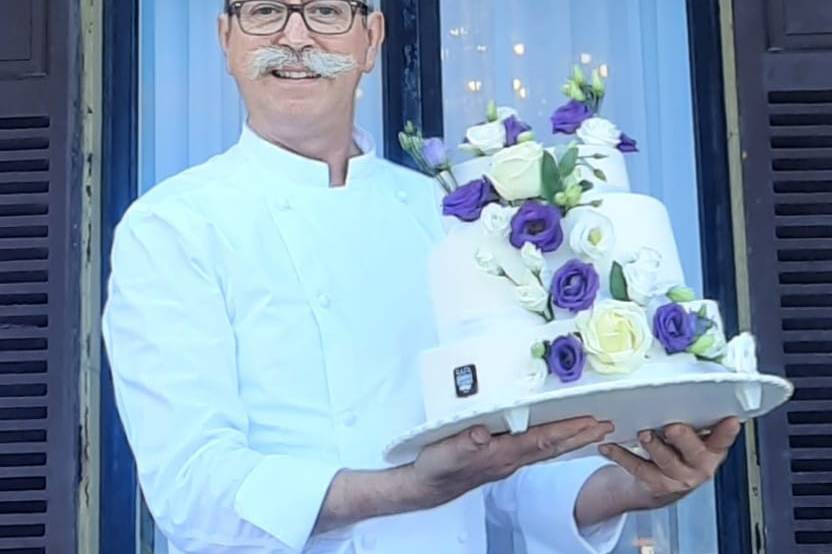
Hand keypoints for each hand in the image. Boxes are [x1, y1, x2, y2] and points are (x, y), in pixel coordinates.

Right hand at [407, 417, 613, 508]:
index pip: (541, 440)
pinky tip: (558, 439)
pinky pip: (536, 450)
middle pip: (553, 447)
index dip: (567, 430)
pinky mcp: (501, 459)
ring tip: (593, 430)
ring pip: (548, 449)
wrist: (427, 486)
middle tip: (607, 426)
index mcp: (501, 453)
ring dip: (572, 439)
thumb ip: (466, 443)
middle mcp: (510, 459)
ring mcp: (508, 461)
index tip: (590, 421)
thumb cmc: (436, 467)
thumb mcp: (446, 452)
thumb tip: (484, 433)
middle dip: (581, 436)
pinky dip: (554, 442)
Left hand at [598, 417, 741, 511]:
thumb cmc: (675, 452)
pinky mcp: (655, 484)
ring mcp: (678, 477)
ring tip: (644, 434)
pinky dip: (621, 455)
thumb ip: (690, 420)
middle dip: (683, 438)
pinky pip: (637, 468)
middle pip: (693, 451)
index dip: (727, 432)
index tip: (730, 420)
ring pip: (666, 461)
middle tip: (672, 427)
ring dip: (653, 446)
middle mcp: (698, 465)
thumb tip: (677, 388)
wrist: (658, 487)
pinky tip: (608, 446)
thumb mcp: (689, 438)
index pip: (722, 440)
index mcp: (711, 450)